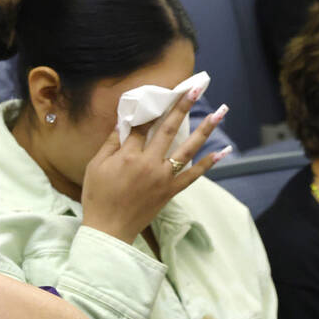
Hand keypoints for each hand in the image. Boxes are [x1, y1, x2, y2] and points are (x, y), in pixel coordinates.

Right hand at [80, 92, 228, 244]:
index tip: (159, 94)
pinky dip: (208, 163)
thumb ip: (110, 143)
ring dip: (204, 129)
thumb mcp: (95, 166)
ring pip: (187, 148)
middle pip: (168, 129)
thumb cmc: (98, 197)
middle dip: (182, 106)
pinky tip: (222, 151)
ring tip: (219, 112)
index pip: (141, 126)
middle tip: (195, 88)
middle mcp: (150, 163)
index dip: (148, 109)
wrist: (110, 230)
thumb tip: (123, 122)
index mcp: (128, 156)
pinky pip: (193, 175)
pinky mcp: (171, 190)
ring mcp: (163, 177)